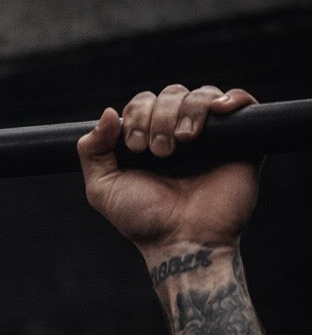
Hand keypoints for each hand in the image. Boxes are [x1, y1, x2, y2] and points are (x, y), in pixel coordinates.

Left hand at [76, 85, 260, 257]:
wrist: (182, 240)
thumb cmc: (144, 221)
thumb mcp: (103, 189)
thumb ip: (92, 152)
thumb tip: (107, 112)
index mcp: (150, 141)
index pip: (144, 102)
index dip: (137, 114)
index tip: (135, 146)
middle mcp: (180, 134)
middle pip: (171, 94)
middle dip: (159, 117)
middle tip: (159, 152)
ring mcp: (212, 137)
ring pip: (201, 94)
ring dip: (187, 112)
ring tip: (183, 144)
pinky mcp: (242, 141)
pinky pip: (243, 101)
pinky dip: (231, 98)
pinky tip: (219, 110)